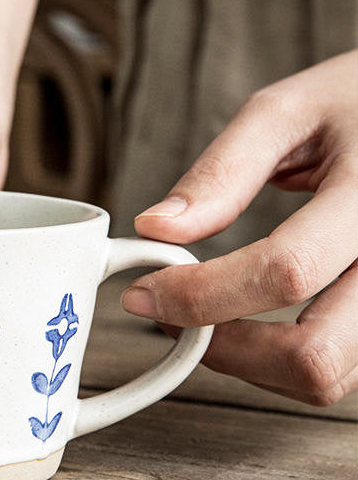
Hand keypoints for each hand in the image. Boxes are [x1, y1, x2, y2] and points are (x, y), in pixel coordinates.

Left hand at [122, 49, 357, 405]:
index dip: (200, 294)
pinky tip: (247, 321)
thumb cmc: (356, 103)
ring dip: (248, 363)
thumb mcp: (287, 111)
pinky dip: (277, 362)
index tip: (143, 291)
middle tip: (172, 319)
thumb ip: (222, 171)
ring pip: (325, 377)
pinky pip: (336, 369)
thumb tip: (155, 226)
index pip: (286, 271)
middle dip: (224, 349)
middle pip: (313, 356)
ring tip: (204, 316)